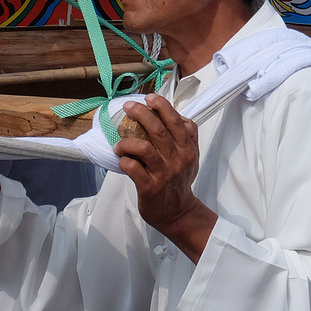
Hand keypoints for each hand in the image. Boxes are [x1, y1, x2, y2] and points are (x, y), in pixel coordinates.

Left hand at [115, 94, 215, 261]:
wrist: (178, 212)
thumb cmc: (180, 182)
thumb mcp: (190, 158)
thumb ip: (185, 137)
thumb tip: (170, 115)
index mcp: (188, 149)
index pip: (178, 122)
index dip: (163, 107)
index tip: (150, 98)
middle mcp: (178, 159)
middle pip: (159, 129)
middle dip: (141, 113)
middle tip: (128, 106)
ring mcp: (164, 174)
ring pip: (144, 147)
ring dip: (127, 140)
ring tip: (119, 142)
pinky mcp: (150, 187)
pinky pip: (133, 168)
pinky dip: (124, 160)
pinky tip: (121, 159)